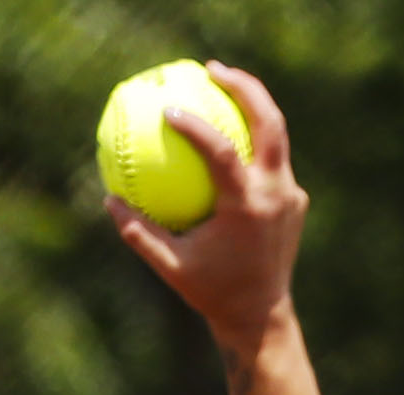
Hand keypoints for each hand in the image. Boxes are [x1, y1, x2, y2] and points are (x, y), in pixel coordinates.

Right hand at [108, 62, 310, 346]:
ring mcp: (290, 195)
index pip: (223, 153)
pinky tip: (227, 128)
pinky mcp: (294, 199)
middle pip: (270, 125)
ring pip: (278, 136)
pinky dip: (251, 138)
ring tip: (221, 83)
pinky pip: (272, 159)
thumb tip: (109, 199)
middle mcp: (275, 195)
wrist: (263, 316)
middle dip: (245, 89)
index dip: (196, 127)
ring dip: (252, 105)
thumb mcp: (171, 267)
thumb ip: (139, 233)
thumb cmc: (212, 292)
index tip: (169, 109)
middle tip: (212, 70)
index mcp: (247, 208)